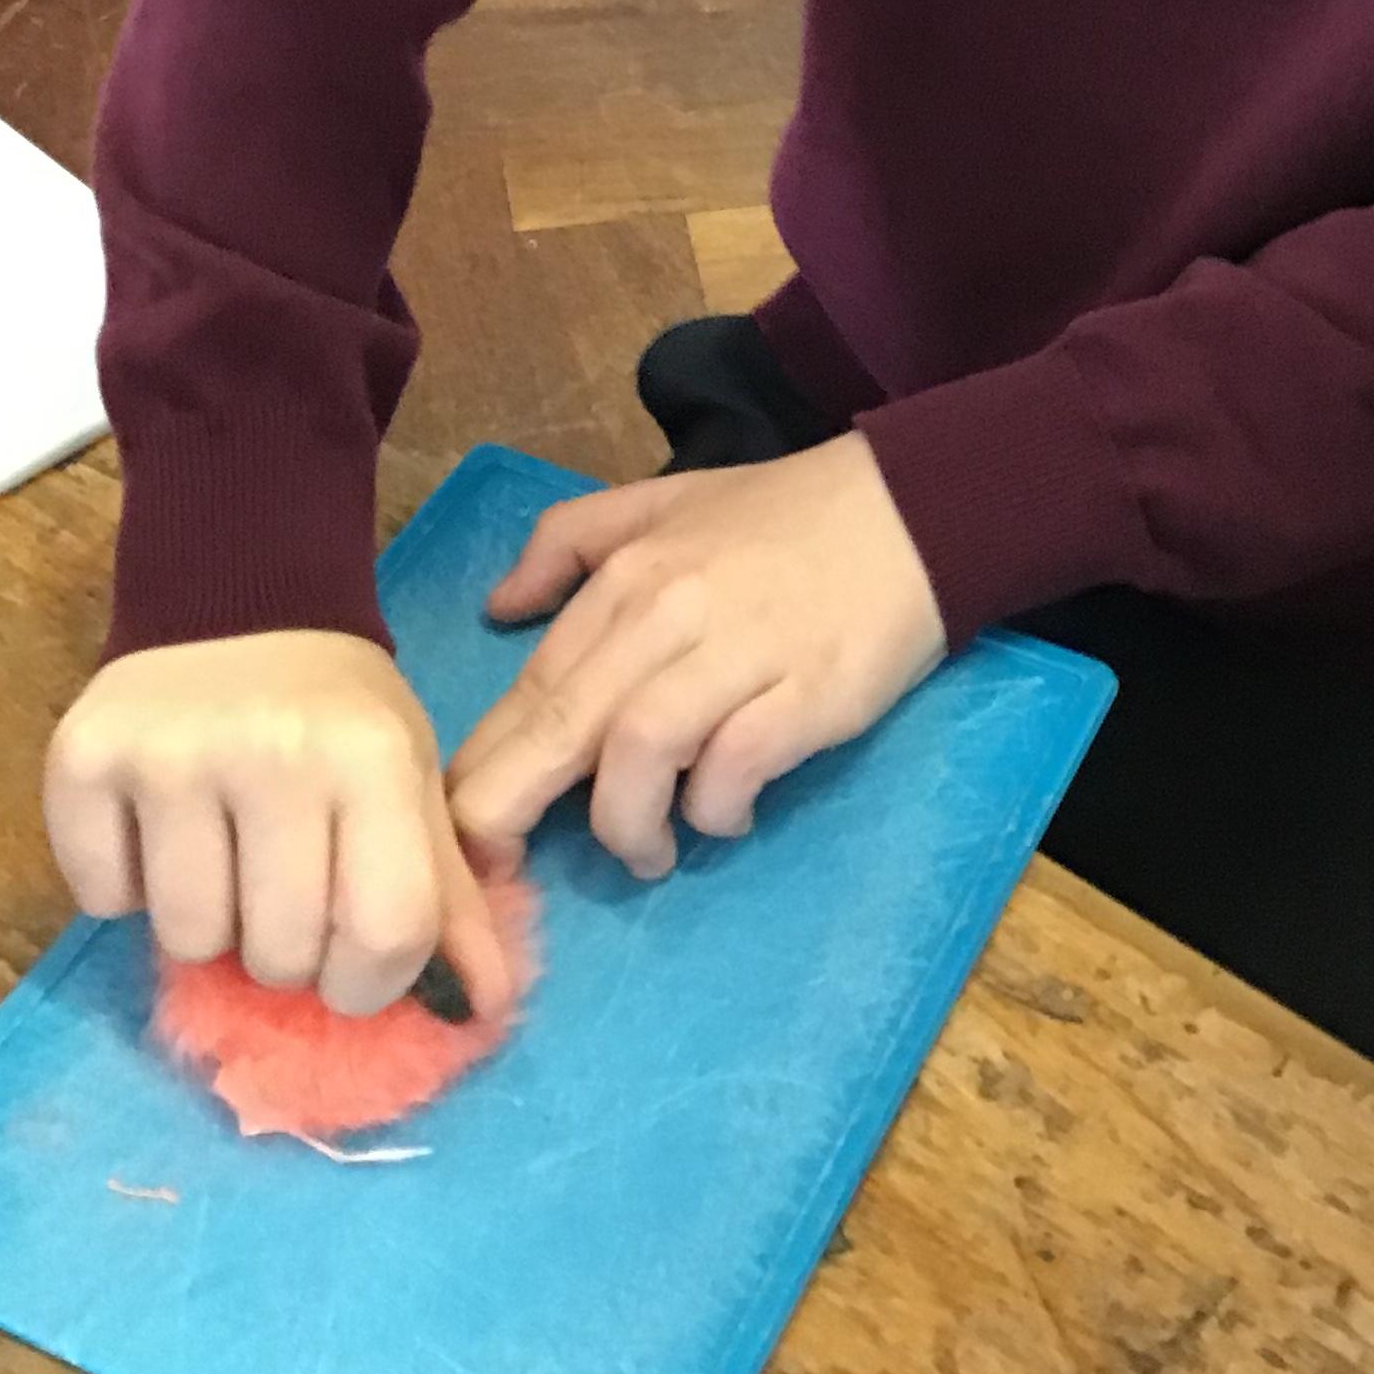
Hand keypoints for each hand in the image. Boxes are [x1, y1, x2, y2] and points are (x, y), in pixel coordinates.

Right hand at [45, 629, 519, 1021]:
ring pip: (187, 941)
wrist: (242, 601)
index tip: (348, 961)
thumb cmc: (338, 714)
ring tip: (222, 847)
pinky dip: (126, 886)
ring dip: (206, 920)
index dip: (368, 982)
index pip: (385, 936)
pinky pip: (103, 899)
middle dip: (282, 949)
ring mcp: (171, 753)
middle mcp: (273, 750)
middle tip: (281, 879)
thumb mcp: (410, 784)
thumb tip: (484, 1010)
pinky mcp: (85, 757)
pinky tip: (156, 822)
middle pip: (278, 956)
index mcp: (373, 756)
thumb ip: (446, 899)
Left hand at [447, 435, 946, 877]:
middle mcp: (669, 615)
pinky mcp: (806, 694)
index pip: (532, 688)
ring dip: (627, 825)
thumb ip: (568, 544)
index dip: (485, 770)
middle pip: (564, 726)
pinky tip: (726, 815)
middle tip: (504, 868)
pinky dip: (716, 810)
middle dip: (513, 811)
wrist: (912, 508)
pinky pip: (733, 769)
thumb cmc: (782, 517)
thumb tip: (499, 609)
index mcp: (627, 578)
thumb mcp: (660, 504)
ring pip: (639, 754)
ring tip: (648, 849)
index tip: (461, 830)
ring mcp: (739, 654)